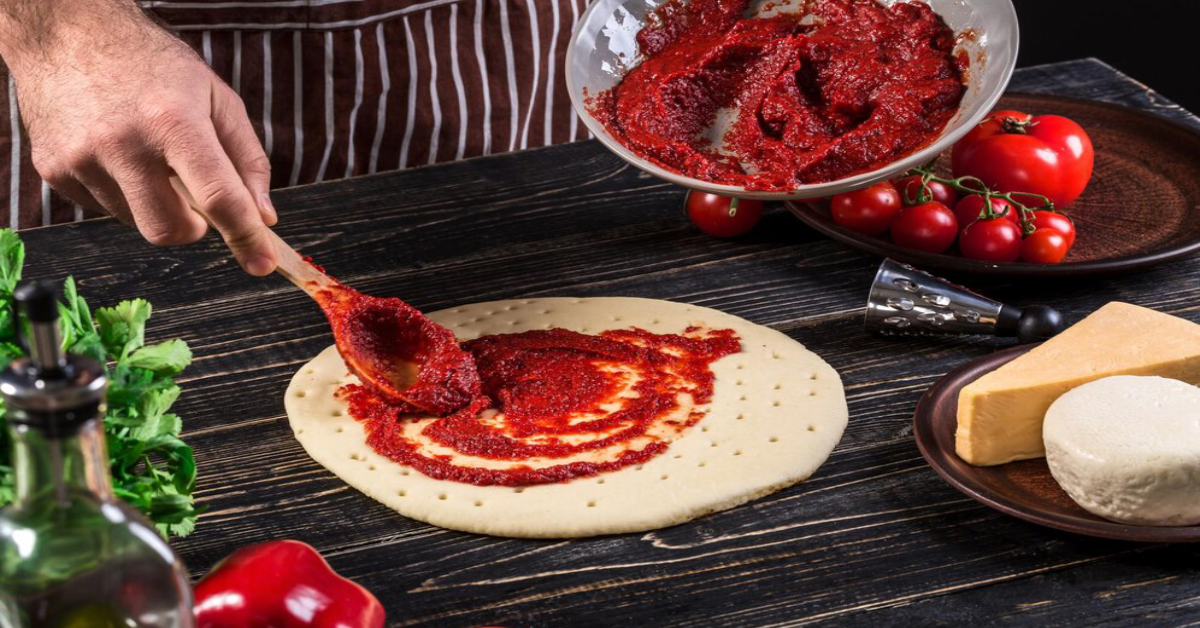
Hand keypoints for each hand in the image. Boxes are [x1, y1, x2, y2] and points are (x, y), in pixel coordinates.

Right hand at [0, 0, 277, 274]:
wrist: (67, 32)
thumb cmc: (151, 63)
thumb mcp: (216, 97)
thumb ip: (247, 159)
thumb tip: (263, 217)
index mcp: (173, 121)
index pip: (219, 196)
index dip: (244, 237)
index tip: (261, 264)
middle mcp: (123, 143)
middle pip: (169, 229)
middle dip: (193, 228)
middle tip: (196, 200)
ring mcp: (82, 158)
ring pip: (136, 223)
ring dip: (155, 205)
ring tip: (149, 157)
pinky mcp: (55, 168)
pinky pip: (103, 208)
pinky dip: (122, 193)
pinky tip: (117, 154)